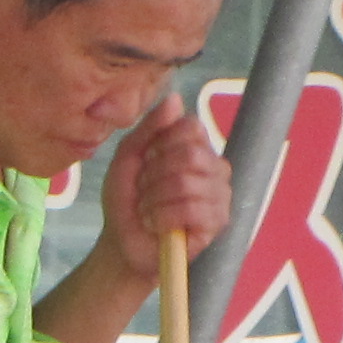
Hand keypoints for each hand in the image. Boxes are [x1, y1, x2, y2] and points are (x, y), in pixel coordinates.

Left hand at [102, 91, 227, 286]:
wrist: (122, 243)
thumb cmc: (128, 200)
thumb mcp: (129, 156)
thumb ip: (150, 127)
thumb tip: (176, 98)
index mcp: (197, 148)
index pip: (191, 127)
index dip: (160, 144)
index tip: (145, 162)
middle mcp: (215, 169)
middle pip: (191, 154)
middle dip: (155, 175)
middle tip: (145, 191)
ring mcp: (220, 197)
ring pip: (188, 183)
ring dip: (155, 199)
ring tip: (148, 211)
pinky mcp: (217, 224)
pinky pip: (192, 210)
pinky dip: (163, 218)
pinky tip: (157, 225)